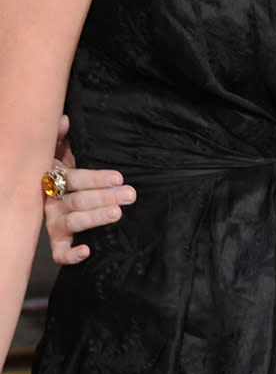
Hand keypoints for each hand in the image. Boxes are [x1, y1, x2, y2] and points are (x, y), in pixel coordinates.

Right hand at [45, 115, 136, 264]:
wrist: (48, 187)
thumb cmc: (62, 166)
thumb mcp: (61, 148)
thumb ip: (61, 135)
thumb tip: (64, 120)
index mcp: (56, 177)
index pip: (76, 178)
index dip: (96, 178)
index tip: (118, 178)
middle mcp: (53, 200)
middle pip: (78, 200)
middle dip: (104, 197)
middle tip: (129, 195)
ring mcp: (54, 221)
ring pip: (73, 222)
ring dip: (95, 218)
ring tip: (117, 213)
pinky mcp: (57, 239)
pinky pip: (58, 252)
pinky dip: (70, 254)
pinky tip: (87, 251)